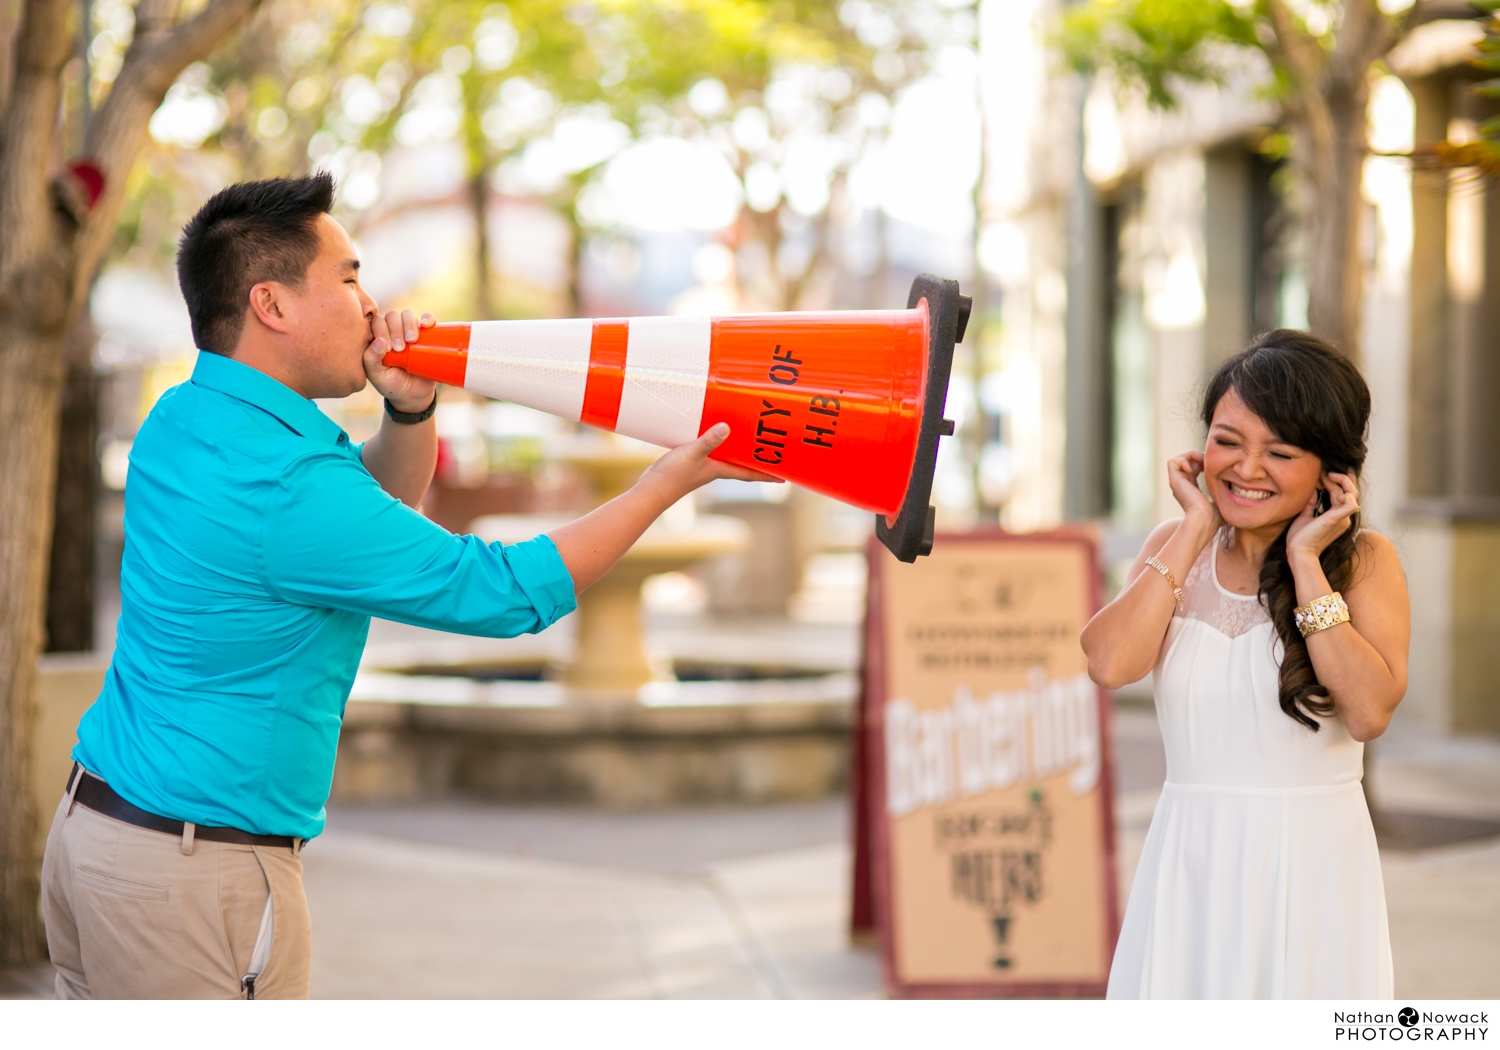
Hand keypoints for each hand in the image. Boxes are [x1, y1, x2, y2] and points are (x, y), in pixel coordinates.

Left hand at [364, 309, 436, 412]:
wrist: (413, 395)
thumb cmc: (391, 384)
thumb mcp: (377, 376)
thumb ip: (370, 360)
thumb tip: (379, 341)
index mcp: (377, 337)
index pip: (376, 322)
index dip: (381, 330)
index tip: (388, 349)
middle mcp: (392, 330)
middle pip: (392, 316)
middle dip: (395, 330)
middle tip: (399, 349)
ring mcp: (410, 331)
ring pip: (407, 315)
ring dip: (409, 324)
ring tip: (411, 341)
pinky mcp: (427, 335)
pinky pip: (428, 318)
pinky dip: (427, 318)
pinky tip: (425, 325)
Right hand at [640, 423, 779, 501]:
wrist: (650, 491)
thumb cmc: (672, 476)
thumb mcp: (691, 454)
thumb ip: (709, 441)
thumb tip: (728, 428)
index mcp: (720, 470)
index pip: (750, 473)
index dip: (768, 474)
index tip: (786, 477)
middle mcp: (714, 469)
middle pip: (742, 465)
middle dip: (757, 461)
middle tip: (773, 454)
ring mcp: (702, 467)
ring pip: (727, 458)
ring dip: (739, 451)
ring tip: (750, 441)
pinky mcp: (690, 462)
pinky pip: (711, 452)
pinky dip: (717, 445)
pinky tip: (714, 435)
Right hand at [1167, 450, 1221, 531]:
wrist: (1204, 521)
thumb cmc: (1214, 517)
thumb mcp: (1223, 503)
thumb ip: (1228, 497)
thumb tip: (1243, 497)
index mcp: (1192, 490)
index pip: (1195, 470)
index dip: (1204, 463)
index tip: (1214, 466)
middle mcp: (1182, 486)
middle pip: (1186, 463)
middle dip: (1198, 457)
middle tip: (1207, 461)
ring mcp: (1177, 483)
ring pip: (1178, 460)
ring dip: (1190, 455)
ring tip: (1200, 460)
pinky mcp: (1174, 481)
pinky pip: (1172, 462)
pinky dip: (1183, 459)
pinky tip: (1194, 467)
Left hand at [1286, 471, 1356, 562]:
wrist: (1298, 552)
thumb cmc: (1300, 537)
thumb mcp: (1305, 515)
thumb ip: (1311, 502)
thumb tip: (1313, 487)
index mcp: (1337, 516)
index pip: (1347, 495)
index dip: (1343, 481)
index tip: (1330, 471)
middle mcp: (1343, 517)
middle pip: (1351, 492)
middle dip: (1340, 478)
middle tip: (1326, 472)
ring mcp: (1342, 518)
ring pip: (1351, 494)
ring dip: (1340, 482)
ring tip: (1326, 476)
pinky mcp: (1337, 519)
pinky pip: (1350, 504)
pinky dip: (1344, 494)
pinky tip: (1330, 489)